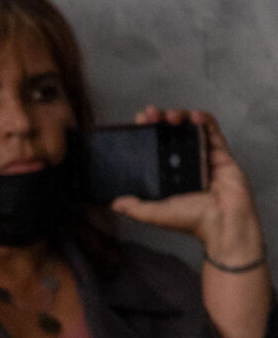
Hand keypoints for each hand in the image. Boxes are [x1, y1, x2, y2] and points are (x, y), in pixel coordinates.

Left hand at [113, 108, 265, 270]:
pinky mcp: (221, 153)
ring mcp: (203, 156)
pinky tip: (194, 117)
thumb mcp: (155, 213)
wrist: (223, 223)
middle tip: (150, 114)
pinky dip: (204, 120)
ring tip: (169, 116)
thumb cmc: (192, 221)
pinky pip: (213, 132)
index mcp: (169, 174)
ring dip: (180, 116)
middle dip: (160, 119)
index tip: (138, 122)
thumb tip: (114, 202)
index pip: (155, 147)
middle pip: (171, 133)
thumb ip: (135, 207)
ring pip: (190, 128)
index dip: (146, 133)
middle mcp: (185, 162)